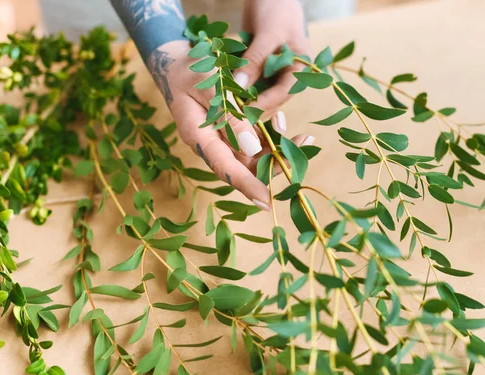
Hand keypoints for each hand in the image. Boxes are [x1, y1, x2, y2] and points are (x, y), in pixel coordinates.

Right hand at [158, 41, 314, 210]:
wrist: (178, 64)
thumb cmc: (192, 70)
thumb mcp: (211, 86)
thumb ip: (229, 116)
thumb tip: (252, 149)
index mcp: (200, 138)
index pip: (226, 169)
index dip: (247, 185)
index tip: (267, 201)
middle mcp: (213, 145)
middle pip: (246, 168)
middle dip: (275, 164)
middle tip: (303, 146)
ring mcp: (224, 140)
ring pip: (255, 157)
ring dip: (279, 151)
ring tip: (306, 138)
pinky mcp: (234, 131)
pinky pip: (256, 142)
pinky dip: (272, 136)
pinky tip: (283, 122)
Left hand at [235, 0, 311, 117]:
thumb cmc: (277, 11)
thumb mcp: (268, 35)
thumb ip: (255, 60)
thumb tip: (240, 86)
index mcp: (300, 70)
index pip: (283, 94)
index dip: (264, 104)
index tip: (244, 112)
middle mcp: (289, 75)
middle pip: (272, 98)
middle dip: (252, 105)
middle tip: (231, 112)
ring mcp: (275, 73)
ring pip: (260, 92)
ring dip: (244, 98)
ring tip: (226, 104)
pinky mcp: (261, 69)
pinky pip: (250, 82)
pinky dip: (239, 86)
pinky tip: (225, 91)